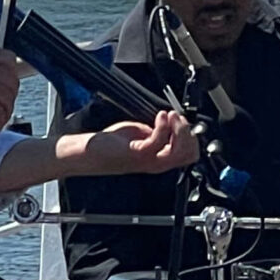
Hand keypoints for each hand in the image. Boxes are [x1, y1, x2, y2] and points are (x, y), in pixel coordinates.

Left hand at [77, 110, 199, 175]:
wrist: (88, 153)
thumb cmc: (109, 145)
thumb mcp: (139, 134)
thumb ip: (156, 132)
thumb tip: (168, 123)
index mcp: (158, 159)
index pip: (189, 155)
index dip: (191, 136)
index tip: (183, 121)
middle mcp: (156, 163)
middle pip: (189, 154)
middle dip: (188, 132)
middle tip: (178, 118)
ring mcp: (148, 160)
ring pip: (179, 151)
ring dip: (179, 128)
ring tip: (170, 115)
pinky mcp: (138, 154)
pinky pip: (159, 140)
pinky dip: (163, 124)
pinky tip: (159, 116)